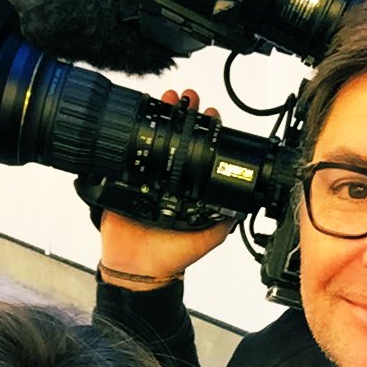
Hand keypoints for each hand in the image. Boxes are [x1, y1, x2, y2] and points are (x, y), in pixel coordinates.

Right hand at [98, 89, 232, 288]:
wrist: (140, 268)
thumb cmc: (174, 254)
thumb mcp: (211, 235)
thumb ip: (226, 217)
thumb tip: (244, 200)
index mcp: (189, 187)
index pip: (199, 150)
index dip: (205, 130)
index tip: (210, 114)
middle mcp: (168, 178)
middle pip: (176, 137)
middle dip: (183, 113)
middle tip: (188, 98)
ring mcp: (144, 178)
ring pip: (153, 139)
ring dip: (159, 116)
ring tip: (167, 98)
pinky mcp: (122, 182)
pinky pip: (125, 156)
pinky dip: (129, 135)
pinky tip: (137, 118)